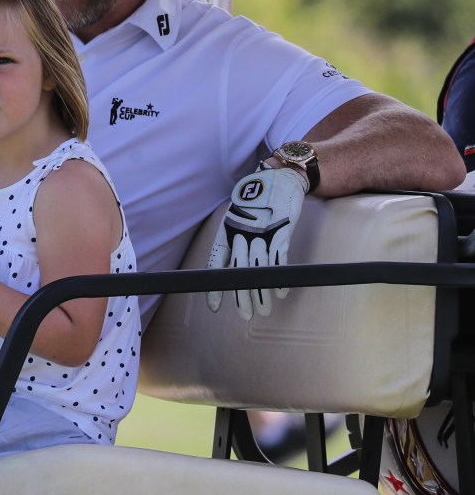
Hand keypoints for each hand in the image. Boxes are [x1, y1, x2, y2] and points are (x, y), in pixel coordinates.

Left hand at [206, 166, 306, 319]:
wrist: (280, 178)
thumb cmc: (258, 202)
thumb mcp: (240, 219)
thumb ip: (235, 242)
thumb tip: (231, 269)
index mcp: (227, 231)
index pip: (218, 264)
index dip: (216, 287)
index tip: (214, 308)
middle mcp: (242, 233)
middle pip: (240, 271)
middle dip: (242, 296)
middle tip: (245, 316)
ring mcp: (262, 232)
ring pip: (259, 268)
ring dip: (262, 292)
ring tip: (264, 310)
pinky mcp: (281, 230)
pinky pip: (279, 258)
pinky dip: (279, 275)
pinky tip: (279, 292)